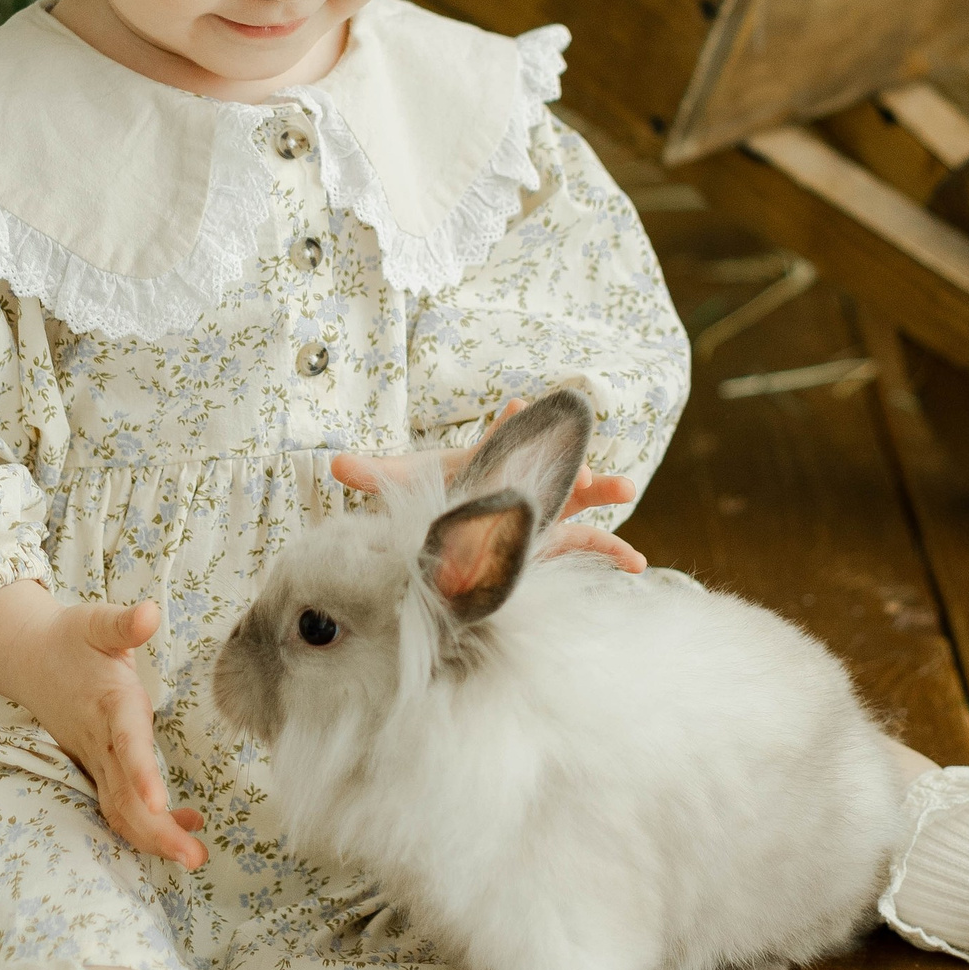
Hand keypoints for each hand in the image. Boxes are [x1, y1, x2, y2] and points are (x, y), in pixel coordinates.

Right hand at [0, 580, 206, 871]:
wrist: (30, 658)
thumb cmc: (71, 640)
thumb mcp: (96, 622)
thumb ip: (125, 624)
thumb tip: (149, 612)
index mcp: (109, 705)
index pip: (126, 745)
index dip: (142, 775)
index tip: (161, 803)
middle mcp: (100, 742)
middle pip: (124, 797)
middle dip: (157, 831)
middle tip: (194, 857)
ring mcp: (95, 760)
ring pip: (120, 811)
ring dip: (154, 838)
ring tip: (192, 855)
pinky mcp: (96, 768)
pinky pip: (118, 807)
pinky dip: (146, 825)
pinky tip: (182, 825)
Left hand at [330, 402, 641, 569]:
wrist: (451, 536)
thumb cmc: (435, 500)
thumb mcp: (406, 486)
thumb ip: (375, 474)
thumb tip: (332, 462)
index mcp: (489, 462)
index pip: (501, 436)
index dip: (509, 423)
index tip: (517, 405)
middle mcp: (522, 484)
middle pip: (551, 468)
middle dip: (571, 462)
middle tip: (585, 464)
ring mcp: (543, 513)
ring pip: (579, 502)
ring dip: (603, 492)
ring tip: (627, 488)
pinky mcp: (555, 543)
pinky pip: (588, 546)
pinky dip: (612, 553)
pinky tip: (636, 565)